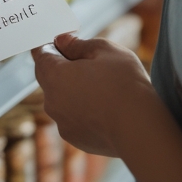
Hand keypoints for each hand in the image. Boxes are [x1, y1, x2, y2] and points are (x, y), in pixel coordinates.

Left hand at [32, 33, 158, 157]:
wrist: (141, 129)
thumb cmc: (124, 84)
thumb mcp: (104, 50)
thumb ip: (77, 44)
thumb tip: (62, 41)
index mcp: (54, 76)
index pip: (40, 55)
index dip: (51, 45)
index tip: (64, 42)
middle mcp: (52, 102)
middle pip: (49, 77)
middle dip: (63, 67)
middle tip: (88, 62)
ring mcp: (63, 124)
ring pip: (61, 99)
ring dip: (73, 90)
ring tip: (101, 86)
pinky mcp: (76, 139)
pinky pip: (72, 117)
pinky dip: (82, 110)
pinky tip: (105, 106)